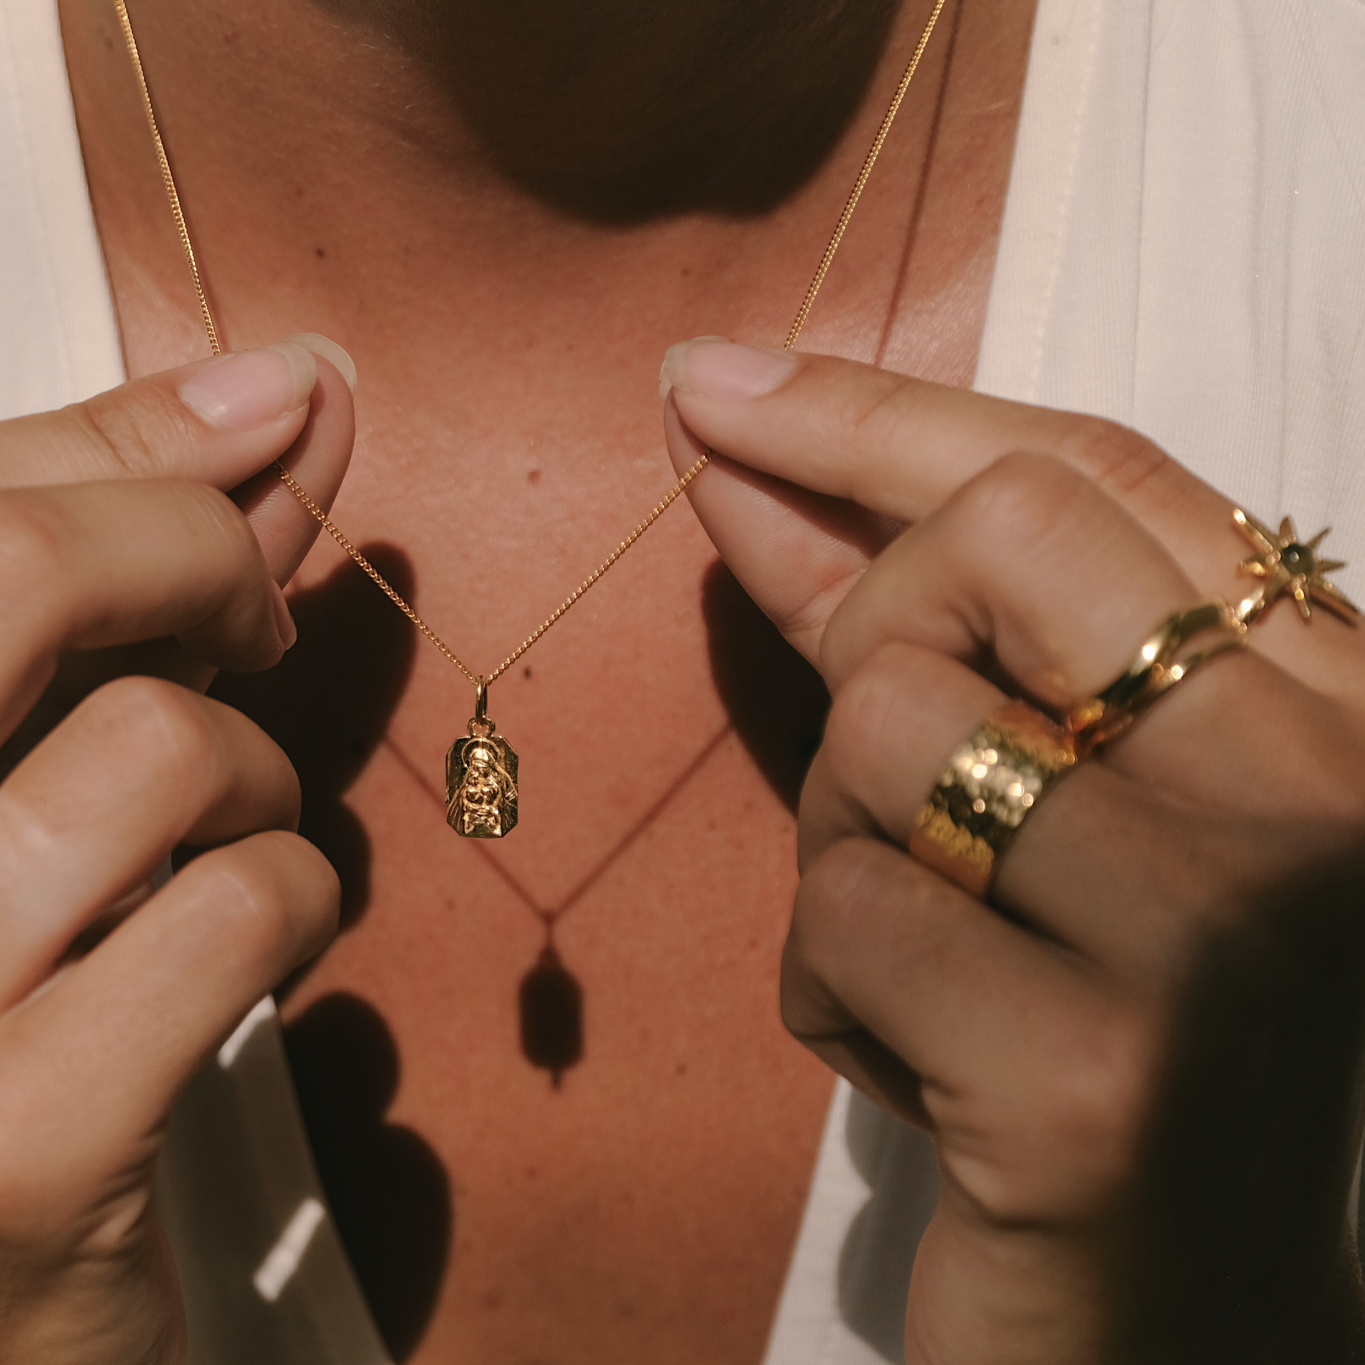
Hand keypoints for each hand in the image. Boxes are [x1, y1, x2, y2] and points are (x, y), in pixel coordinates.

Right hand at [0, 342, 352, 1363]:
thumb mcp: (8, 755)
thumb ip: (106, 568)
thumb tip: (272, 383)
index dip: (148, 448)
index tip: (277, 424)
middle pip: (16, 566)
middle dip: (195, 553)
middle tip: (256, 609)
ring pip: (155, 745)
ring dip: (249, 771)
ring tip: (228, 823)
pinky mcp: (8, 1151)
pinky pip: (237, 908)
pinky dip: (292, 894)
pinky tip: (259, 930)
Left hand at [662, 340, 1364, 1362]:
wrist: (1163, 1314)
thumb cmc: (1083, 1030)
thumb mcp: (1025, 801)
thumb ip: (906, 616)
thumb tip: (736, 439)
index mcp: (1329, 700)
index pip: (1081, 471)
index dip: (871, 412)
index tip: (711, 382)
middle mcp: (1318, 787)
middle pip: (988, 545)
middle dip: (867, 628)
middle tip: (898, 775)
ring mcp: (1224, 928)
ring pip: (885, 726)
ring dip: (847, 840)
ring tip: (935, 956)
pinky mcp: (1100, 1077)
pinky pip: (845, 911)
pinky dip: (830, 986)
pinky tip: (922, 1067)